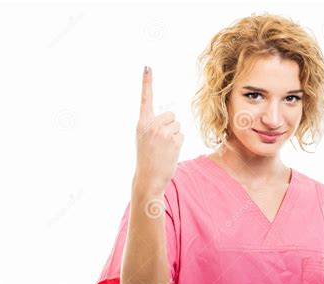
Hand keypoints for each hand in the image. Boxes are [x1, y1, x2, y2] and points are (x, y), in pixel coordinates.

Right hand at [133, 66, 183, 193]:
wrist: (148, 178)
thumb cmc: (147, 159)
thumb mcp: (144, 139)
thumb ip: (153, 126)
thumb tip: (172, 119)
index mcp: (142, 123)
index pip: (145, 99)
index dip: (147, 82)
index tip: (147, 66)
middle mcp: (151, 124)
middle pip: (171, 116)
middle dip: (170, 127)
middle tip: (161, 143)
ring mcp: (162, 132)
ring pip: (178, 126)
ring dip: (174, 136)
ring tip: (164, 149)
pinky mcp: (174, 139)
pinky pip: (182, 135)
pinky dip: (178, 144)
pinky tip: (169, 152)